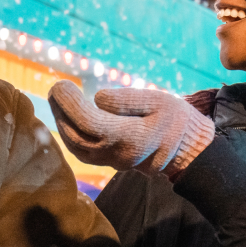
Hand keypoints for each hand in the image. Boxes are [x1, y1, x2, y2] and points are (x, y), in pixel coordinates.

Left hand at [48, 81, 215, 175]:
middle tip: (55, 88)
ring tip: (57, 100)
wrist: (190, 152)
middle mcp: (118, 154)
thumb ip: (128, 100)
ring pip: (77, 148)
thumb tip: (97, 98)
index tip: (61, 85)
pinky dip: (70, 134)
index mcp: (131, 138)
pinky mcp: (112, 162)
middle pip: (77, 137)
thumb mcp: (160, 102)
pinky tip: (66, 117)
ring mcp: (114, 162)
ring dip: (62, 123)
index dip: (70, 105)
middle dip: (61, 112)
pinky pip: (83, 152)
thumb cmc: (177, 121)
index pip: (90, 124)